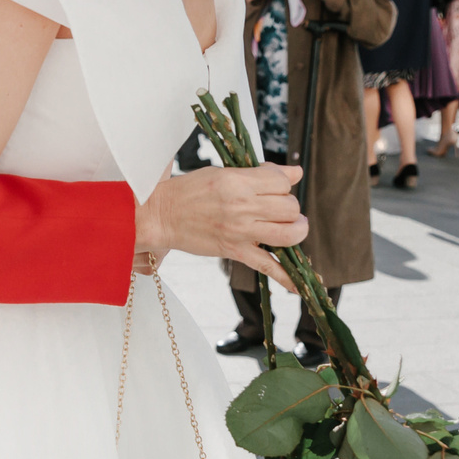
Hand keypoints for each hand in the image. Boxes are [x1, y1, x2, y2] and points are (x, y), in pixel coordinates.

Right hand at [136, 162, 308, 282]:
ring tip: (291, 227)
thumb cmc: (188, 191)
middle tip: (279, 207)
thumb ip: (259, 173)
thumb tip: (295, 172)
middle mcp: (241, 206)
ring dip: (296, 231)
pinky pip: (267, 266)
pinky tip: (297, 285)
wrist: (161, 215)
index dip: (284, 182)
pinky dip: (286, 278)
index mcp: (237, 182)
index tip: (276, 186)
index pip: (281, 182)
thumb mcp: (222, 173)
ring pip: (288, 234)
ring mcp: (239, 231)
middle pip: (290, 207)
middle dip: (290, 206)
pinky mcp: (235, 251)